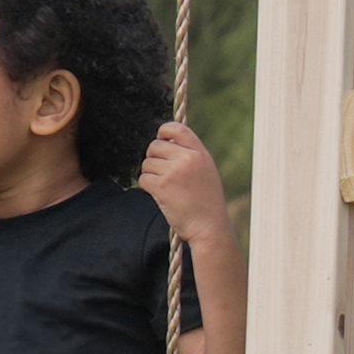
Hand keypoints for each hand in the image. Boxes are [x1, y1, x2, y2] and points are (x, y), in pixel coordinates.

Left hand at [141, 120, 235, 245]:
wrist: (209, 226)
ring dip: (151, 175)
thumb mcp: (206, 170)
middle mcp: (187, 158)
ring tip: (166, 187)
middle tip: (162, 173)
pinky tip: (160, 194)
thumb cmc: (206, 202)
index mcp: (199, 153)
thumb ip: (190, 155)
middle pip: (155, 146)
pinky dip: (147, 187)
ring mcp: (173, 172)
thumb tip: (166, 141)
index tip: (161, 139)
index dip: (164, 131)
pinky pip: (143, 178)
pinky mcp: (161, 186)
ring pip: (147, 163)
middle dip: (154, 158)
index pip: (177, 127)